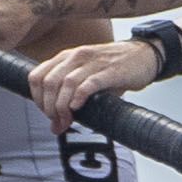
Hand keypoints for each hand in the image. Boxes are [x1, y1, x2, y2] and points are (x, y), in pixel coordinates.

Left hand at [19, 38, 153, 127]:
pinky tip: (78, 108)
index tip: (47, 114)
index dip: (37, 99)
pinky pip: (88, 84)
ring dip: (62, 106)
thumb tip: (56, 126)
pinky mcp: (110, 71)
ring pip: (65, 84)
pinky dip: (79, 97)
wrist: (145, 55)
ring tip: (67, 120)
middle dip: (49, 107)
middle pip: (48, 82)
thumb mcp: (87, 77)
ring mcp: (93, 62)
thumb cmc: (114, 69)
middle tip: (58, 122)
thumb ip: (69, 98)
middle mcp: (76, 56)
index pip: (36, 76)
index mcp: (66, 57)